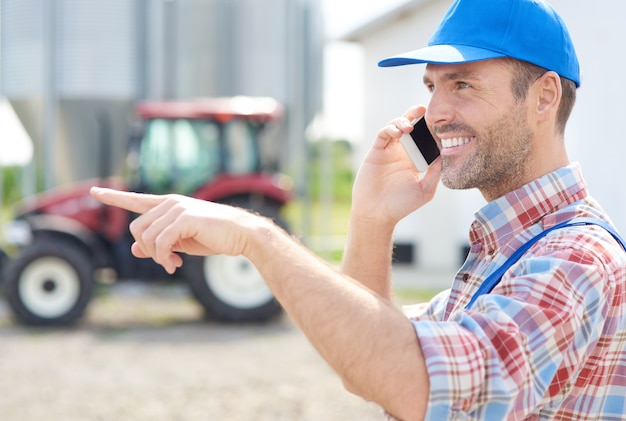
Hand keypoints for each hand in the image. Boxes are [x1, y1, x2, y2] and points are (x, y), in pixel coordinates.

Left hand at [90, 187, 259, 273]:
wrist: (241, 235)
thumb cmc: (214, 237)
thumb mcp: (182, 243)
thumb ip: (159, 243)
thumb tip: (136, 250)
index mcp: (169, 205)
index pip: (136, 200)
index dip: (114, 197)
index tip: (94, 192)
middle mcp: (170, 203)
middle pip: (137, 228)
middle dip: (147, 250)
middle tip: (165, 262)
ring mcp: (177, 208)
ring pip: (146, 237)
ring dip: (157, 257)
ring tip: (172, 265)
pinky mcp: (185, 218)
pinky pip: (160, 242)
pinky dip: (164, 258)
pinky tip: (175, 265)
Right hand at [351, 106, 440, 227]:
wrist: (377, 214)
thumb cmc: (400, 206)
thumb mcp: (425, 190)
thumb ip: (435, 173)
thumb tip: (446, 155)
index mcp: (414, 160)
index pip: (424, 139)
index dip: (430, 129)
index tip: (441, 121)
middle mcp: (401, 152)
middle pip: (410, 127)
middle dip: (417, 116)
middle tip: (425, 110)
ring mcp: (388, 151)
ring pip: (396, 126)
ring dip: (403, 121)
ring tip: (410, 126)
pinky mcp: (376, 151)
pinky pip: (383, 134)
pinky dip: (391, 128)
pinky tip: (399, 131)